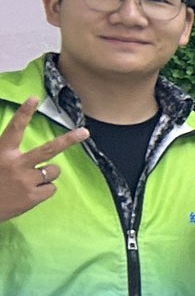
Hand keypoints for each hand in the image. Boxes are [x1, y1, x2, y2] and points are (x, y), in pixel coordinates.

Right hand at [0, 97, 89, 223]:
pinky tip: (30, 193)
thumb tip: (23, 149)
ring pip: (53, 171)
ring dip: (48, 173)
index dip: (24, 113)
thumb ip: (7, 151)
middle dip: (68, 140)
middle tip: (84, 132)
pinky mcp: (34, 197)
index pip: (14, 129)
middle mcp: (16, 165)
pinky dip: (44, 190)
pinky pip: (51, 188)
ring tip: (32, 179)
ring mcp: (27, 182)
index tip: (34, 98)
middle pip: (48, 150)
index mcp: (2, 153)